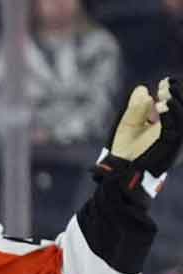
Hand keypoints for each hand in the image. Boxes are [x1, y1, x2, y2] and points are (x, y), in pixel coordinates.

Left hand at [99, 77, 181, 195]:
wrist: (121, 169)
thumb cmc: (126, 148)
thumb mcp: (129, 124)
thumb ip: (136, 108)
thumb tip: (142, 89)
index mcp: (167, 125)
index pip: (178, 106)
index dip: (175, 92)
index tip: (164, 81)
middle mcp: (175, 132)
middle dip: (177, 94)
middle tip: (166, 84)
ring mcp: (174, 140)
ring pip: (182, 118)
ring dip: (175, 103)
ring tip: (164, 92)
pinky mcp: (171, 147)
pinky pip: (175, 130)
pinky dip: (170, 116)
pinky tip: (161, 106)